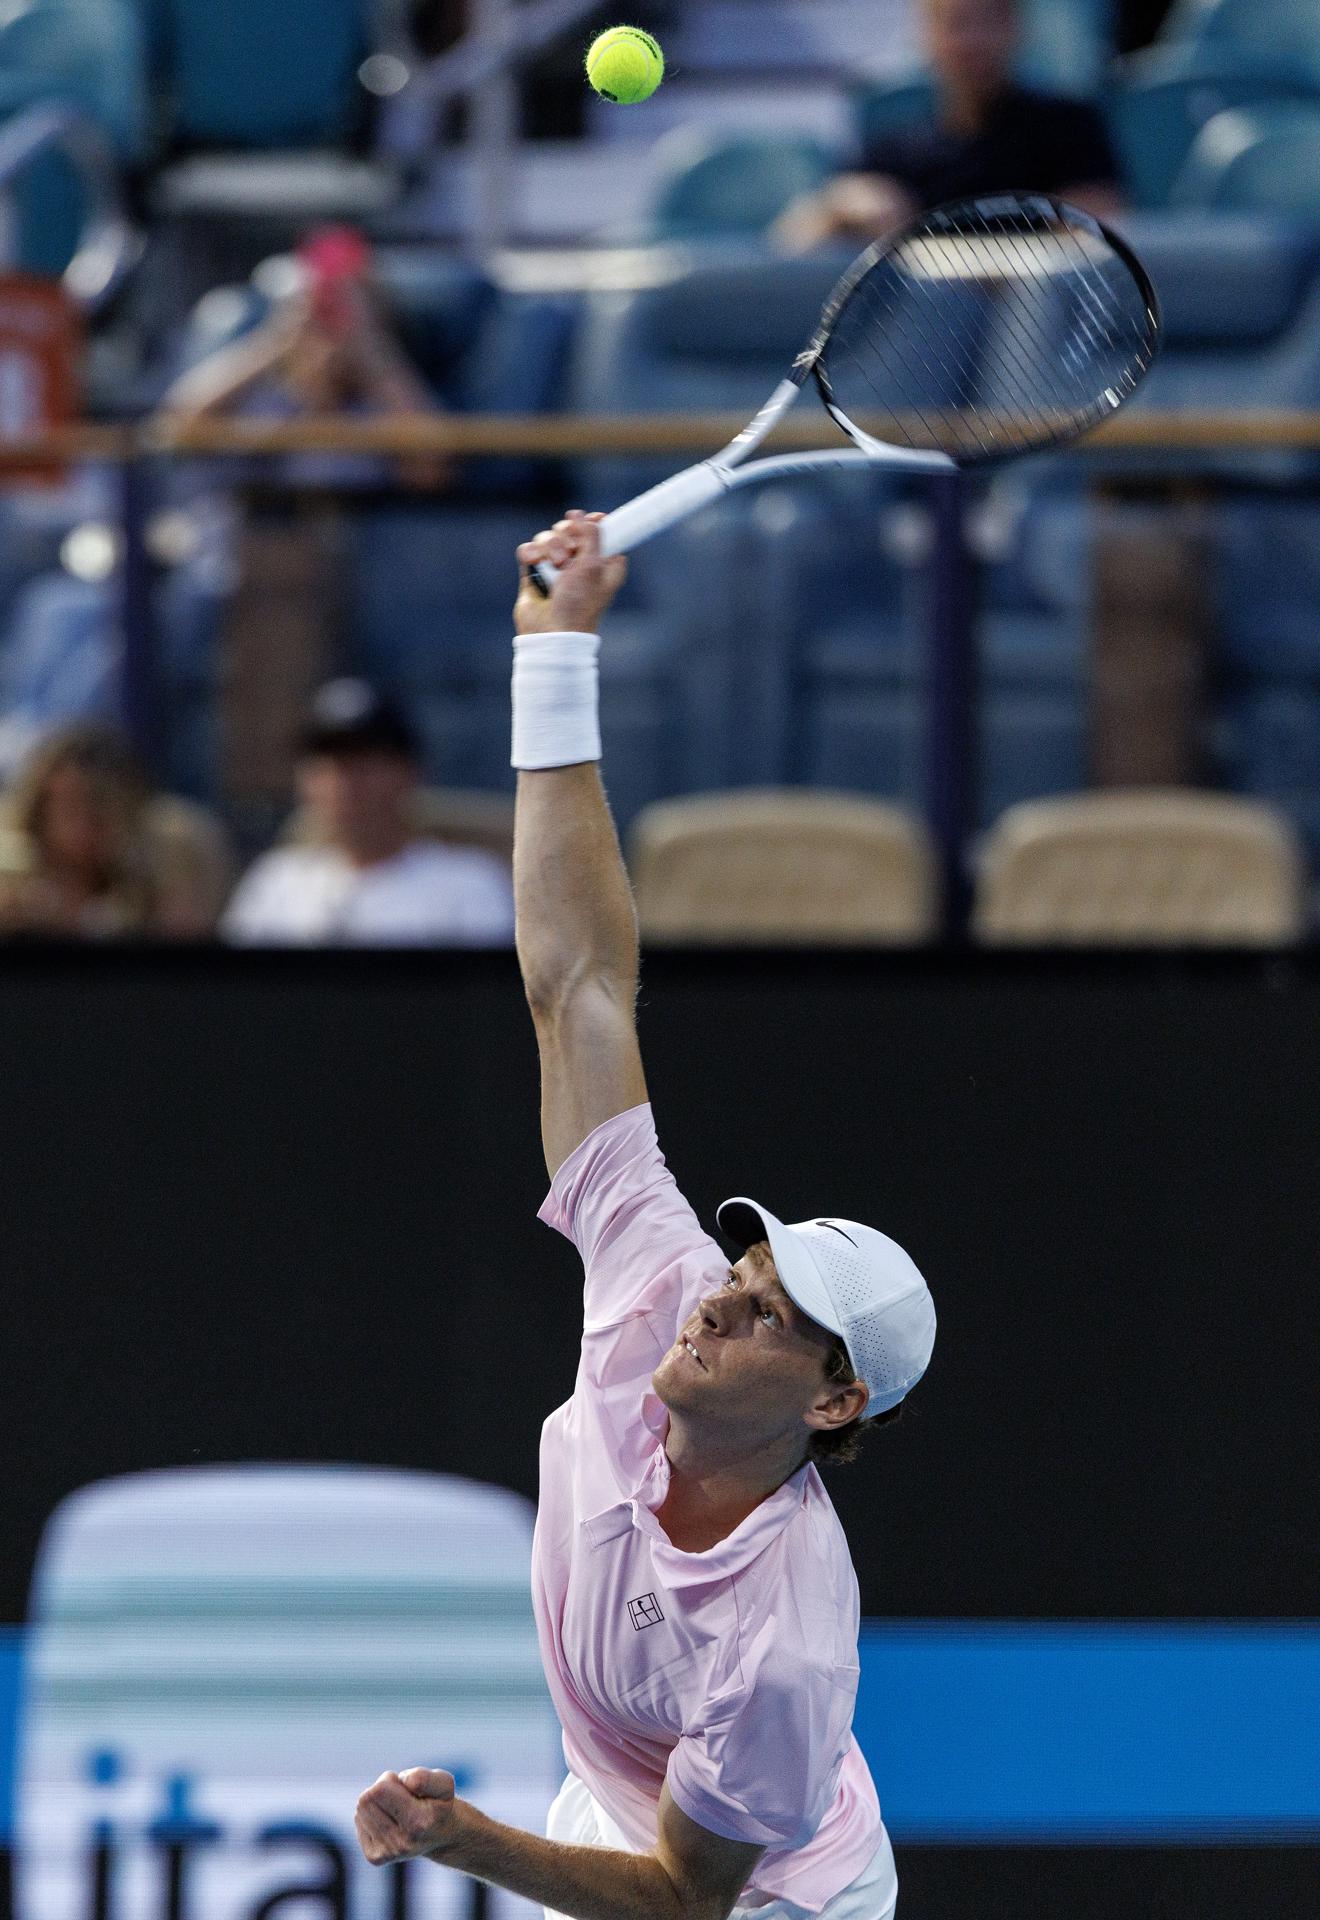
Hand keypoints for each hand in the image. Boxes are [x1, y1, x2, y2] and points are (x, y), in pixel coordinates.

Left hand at [355, 1768, 461, 1864]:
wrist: (441, 1836)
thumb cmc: (439, 1803)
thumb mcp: (444, 1783)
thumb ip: (425, 1777)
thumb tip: (405, 1780)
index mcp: (418, 1822)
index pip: (379, 1791)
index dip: (390, 1778)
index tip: (405, 1785)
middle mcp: (401, 1843)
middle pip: (366, 1800)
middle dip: (380, 1788)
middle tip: (399, 1795)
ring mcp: (387, 1853)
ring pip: (361, 1810)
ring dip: (376, 1802)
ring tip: (396, 1807)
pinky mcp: (375, 1858)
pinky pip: (359, 1822)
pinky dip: (371, 1815)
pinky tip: (388, 1819)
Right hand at [515, 510, 627, 636]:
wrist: (551, 632)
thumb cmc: (579, 604)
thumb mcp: (594, 565)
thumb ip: (591, 535)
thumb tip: (579, 514)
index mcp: (602, 563)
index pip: (600, 531)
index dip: (596, 523)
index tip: (596, 520)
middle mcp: (580, 563)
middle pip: (571, 528)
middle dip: (568, 534)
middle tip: (570, 552)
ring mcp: (555, 567)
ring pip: (548, 537)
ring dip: (550, 546)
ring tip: (554, 564)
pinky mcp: (534, 572)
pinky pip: (529, 549)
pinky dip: (531, 553)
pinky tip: (535, 564)